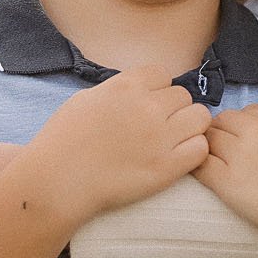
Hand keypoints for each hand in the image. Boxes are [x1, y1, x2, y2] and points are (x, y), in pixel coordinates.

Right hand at [22, 66, 210, 225]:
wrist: (56, 182)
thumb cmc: (62, 142)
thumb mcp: (86, 100)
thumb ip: (117, 90)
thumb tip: (137, 90)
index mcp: (126, 87)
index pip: (163, 75)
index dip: (158, 90)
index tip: (148, 105)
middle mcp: (147, 107)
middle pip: (183, 96)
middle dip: (174, 109)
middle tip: (159, 128)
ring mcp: (160, 137)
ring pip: (200, 118)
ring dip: (190, 127)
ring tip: (174, 142)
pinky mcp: (167, 167)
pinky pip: (200, 148)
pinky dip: (193, 151)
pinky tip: (177, 159)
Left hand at [195, 97, 257, 253]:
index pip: (247, 111)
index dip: (246, 124)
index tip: (250, 139)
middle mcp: (254, 131)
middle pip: (222, 121)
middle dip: (223, 131)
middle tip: (229, 149)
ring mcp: (238, 156)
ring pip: (207, 139)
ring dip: (209, 145)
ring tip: (217, 160)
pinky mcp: (227, 184)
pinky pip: (200, 165)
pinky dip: (197, 164)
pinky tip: (204, 171)